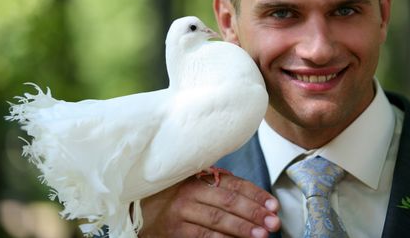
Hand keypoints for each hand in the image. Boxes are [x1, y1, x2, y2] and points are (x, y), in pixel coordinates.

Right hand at [138, 174, 280, 237]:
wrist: (136, 210)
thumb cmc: (171, 196)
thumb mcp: (191, 183)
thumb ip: (216, 185)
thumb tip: (252, 196)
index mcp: (197, 177)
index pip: (232, 184)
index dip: (255, 194)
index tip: (273, 205)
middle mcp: (189, 193)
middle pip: (227, 201)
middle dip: (254, 212)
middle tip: (273, 222)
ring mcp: (181, 214)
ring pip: (217, 220)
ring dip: (242, 229)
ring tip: (262, 235)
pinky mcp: (174, 233)